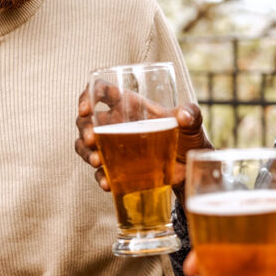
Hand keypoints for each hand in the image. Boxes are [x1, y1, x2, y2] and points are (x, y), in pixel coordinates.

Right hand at [75, 85, 210, 191]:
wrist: (190, 167)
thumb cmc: (188, 137)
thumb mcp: (192, 123)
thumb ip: (191, 115)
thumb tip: (184, 115)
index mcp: (130, 105)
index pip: (102, 92)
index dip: (88, 95)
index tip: (86, 108)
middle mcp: (117, 124)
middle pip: (87, 121)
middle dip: (84, 129)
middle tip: (91, 139)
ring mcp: (114, 147)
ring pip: (86, 146)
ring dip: (86, 152)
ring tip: (96, 162)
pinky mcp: (118, 168)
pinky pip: (101, 172)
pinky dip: (100, 177)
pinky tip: (107, 183)